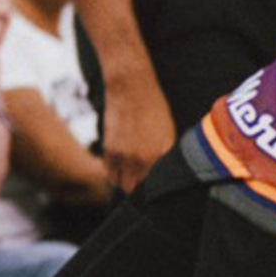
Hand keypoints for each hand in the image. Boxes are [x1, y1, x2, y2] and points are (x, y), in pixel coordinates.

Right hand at [96, 55, 171, 191]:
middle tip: (144, 181)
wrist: (130, 87)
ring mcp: (119, 155)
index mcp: (155, 155)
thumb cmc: (153, 107)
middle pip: (133, 189)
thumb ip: (164, 155)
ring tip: (133, 173)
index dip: (154, 188)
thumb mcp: (168, 131)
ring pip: (119, 182)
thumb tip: (164, 171)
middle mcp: (136, 159)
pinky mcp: (107, 148)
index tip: (156, 187)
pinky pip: (109, 171)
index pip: (153, 186)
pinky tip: (123, 164)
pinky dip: (114, 171)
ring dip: (125, 180)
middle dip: (138, 188)